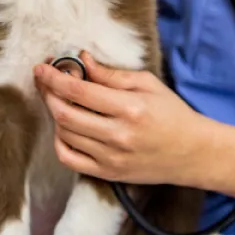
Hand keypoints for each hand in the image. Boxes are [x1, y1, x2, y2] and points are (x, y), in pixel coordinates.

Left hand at [32, 52, 207, 185]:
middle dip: (47, 94)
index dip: (54, 78)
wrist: (193, 152)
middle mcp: (118, 135)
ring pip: (65, 135)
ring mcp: (111, 158)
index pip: (79, 91)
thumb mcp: (148, 84)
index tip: (41, 67)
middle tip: (44, 80)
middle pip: (65, 114)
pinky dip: (59, 141)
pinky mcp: (108, 174)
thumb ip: (112, 74)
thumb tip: (82, 60)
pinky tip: (64, 127)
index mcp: (130, 108)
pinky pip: (69, 159)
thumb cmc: (172, 113)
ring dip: (54, 114)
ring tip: (59, 99)